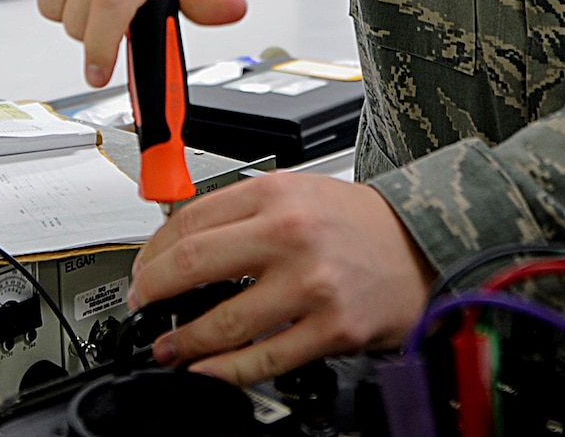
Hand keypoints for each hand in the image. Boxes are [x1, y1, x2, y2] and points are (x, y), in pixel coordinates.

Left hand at [127, 171, 433, 384]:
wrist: (423, 245)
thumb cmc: (359, 223)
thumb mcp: (297, 194)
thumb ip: (243, 213)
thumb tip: (181, 243)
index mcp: (275, 194)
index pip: (189, 220)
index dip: (153, 251)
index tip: (142, 270)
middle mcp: (290, 234)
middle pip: (193, 264)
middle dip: (152, 291)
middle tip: (141, 305)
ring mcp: (310, 283)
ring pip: (224, 319)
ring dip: (183, 339)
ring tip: (167, 347)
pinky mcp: (331, 326)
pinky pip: (264, 356)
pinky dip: (225, 370)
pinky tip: (205, 372)